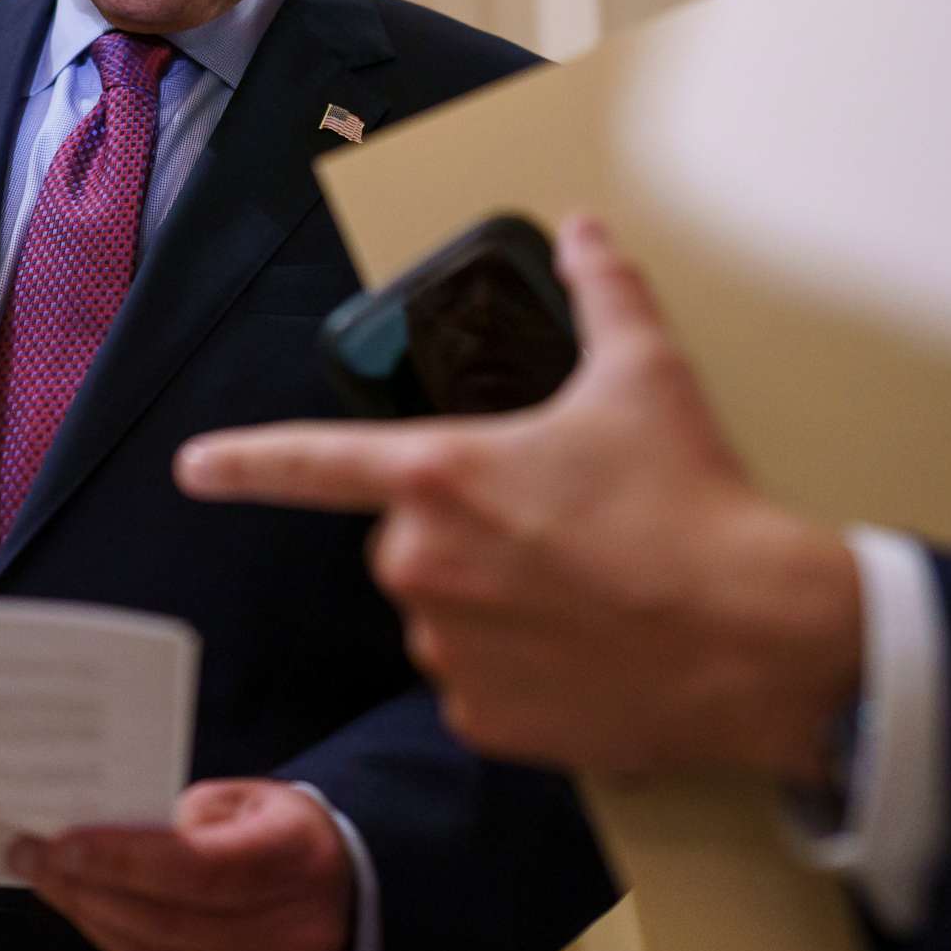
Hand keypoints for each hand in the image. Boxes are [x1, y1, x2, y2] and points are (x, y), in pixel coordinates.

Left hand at [10, 778, 351, 950]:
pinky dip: (116, 940)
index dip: (127, 860)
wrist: (344, 894)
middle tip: (28, 853)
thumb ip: (191, 819)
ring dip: (91, 916)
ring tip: (44, 876)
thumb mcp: (254, 802)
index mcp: (294, 858)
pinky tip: (83, 907)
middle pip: (167, 922)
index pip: (200, 868)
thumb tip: (115, 841)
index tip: (62, 843)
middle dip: (88, 887)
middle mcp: (289, 930)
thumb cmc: (284, 835)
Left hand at [178, 216, 863, 783]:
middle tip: (560, 531)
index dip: (244, 463)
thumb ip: (602, 291)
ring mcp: (447, 649)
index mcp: (440, 474)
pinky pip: (477, 686)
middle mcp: (423, 563)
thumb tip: (586, 231)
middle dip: (471, 532)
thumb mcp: (646, 375)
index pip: (312, 463)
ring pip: (445, 614)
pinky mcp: (482, 719)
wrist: (755, 638)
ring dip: (494, 603)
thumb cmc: (693, 506)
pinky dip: (520, 673)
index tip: (195, 468)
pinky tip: (586, 651)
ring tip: (586, 592)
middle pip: (413, 538)